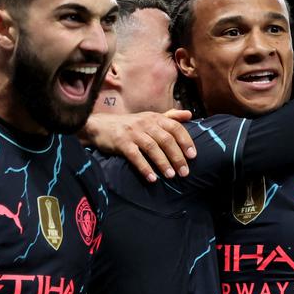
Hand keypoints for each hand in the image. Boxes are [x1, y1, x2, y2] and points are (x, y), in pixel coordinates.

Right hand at [80, 109, 196, 181]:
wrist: (100, 125)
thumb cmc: (130, 124)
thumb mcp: (150, 117)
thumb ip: (170, 116)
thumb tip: (189, 114)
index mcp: (155, 118)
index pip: (175, 127)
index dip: (186, 141)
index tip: (193, 156)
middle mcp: (145, 123)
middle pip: (166, 140)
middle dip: (177, 157)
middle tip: (185, 172)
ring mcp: (133, 133)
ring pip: (152, 148)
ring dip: (163, 163)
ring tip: (171, 176)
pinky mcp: (121, 142)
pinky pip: (135, 156)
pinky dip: (144, 168)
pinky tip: (152, 178)